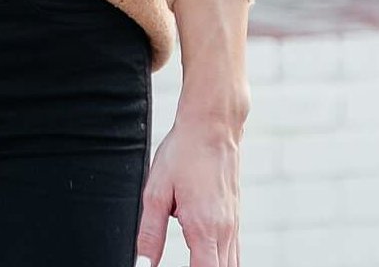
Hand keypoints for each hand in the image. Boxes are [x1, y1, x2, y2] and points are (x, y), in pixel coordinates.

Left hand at [135, 110, 242, 266]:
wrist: (213, 125)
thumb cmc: (184, 153)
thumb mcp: (157, 191)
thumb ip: (150, 233)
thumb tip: (143, 265)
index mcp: (203, 228)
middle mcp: (224, 232)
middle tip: (182, 265)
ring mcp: (234, 226)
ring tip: (192, 261)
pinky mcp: (235, 218)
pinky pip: (234, 254)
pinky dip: (222, 263)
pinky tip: (206, 257)